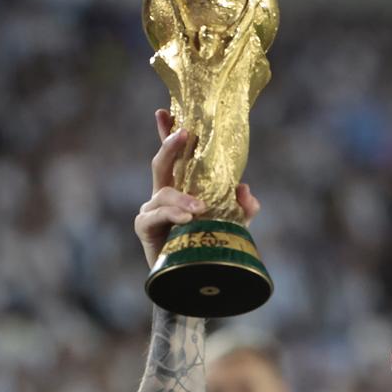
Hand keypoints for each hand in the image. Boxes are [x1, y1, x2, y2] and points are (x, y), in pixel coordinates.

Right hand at [134, 109, 260, 267]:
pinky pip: (155, 214)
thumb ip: (244, 208)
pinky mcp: (145, 226)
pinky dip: (172, 214)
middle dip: (170, 145)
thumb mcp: (234, 225)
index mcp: (183, 187)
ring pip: (164, 192)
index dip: (169, 133)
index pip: (176, 156)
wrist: (195, 280)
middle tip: (184, 133)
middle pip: (161, 163)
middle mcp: (165, 193)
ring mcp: (152, 209)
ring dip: (182, 198)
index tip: (163, 111)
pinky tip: (186, 218)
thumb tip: (245, 190)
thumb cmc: (209, 247)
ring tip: (200, 210)